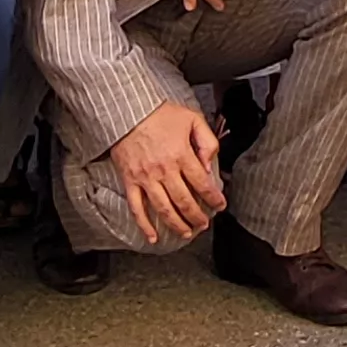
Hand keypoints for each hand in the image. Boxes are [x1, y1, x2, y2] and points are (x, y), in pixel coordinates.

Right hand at [109, 100, 224, 245]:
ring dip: (177, 224)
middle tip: (204, 223)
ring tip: (187, 232)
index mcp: (181, 154)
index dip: (214, 198)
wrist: (127, 110)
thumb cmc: (159, 113)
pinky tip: (153, 236)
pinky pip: (136, 207)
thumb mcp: (192, 119)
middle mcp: (164, 169)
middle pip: (185, 201)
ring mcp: (146, 177)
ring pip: (164, 209)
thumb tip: (208, 165)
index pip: (202, 183)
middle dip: (197, 216)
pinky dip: (144, 225)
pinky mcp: (130, 180)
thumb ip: (206, 141)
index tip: (220, 205)